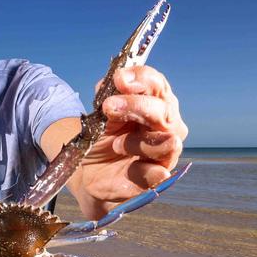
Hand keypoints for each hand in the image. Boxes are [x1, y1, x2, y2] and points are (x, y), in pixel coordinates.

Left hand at [81, 66, 187, 203]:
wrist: (88, 170)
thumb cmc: (101, 137)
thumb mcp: (100, 113)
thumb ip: (108, 95)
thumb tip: (113, 80)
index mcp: (154, 103)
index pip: (157, 84)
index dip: (142, 78)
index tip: (119, 78)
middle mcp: (167, 126)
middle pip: (164, 111)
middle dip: (137, 105)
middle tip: (109, 106)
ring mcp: (165, 153)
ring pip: (168, 143)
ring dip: (138, 142)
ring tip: (116, 145)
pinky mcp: (156, 179)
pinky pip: (159, 174)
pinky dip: (147, 171)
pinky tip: (138, 169)